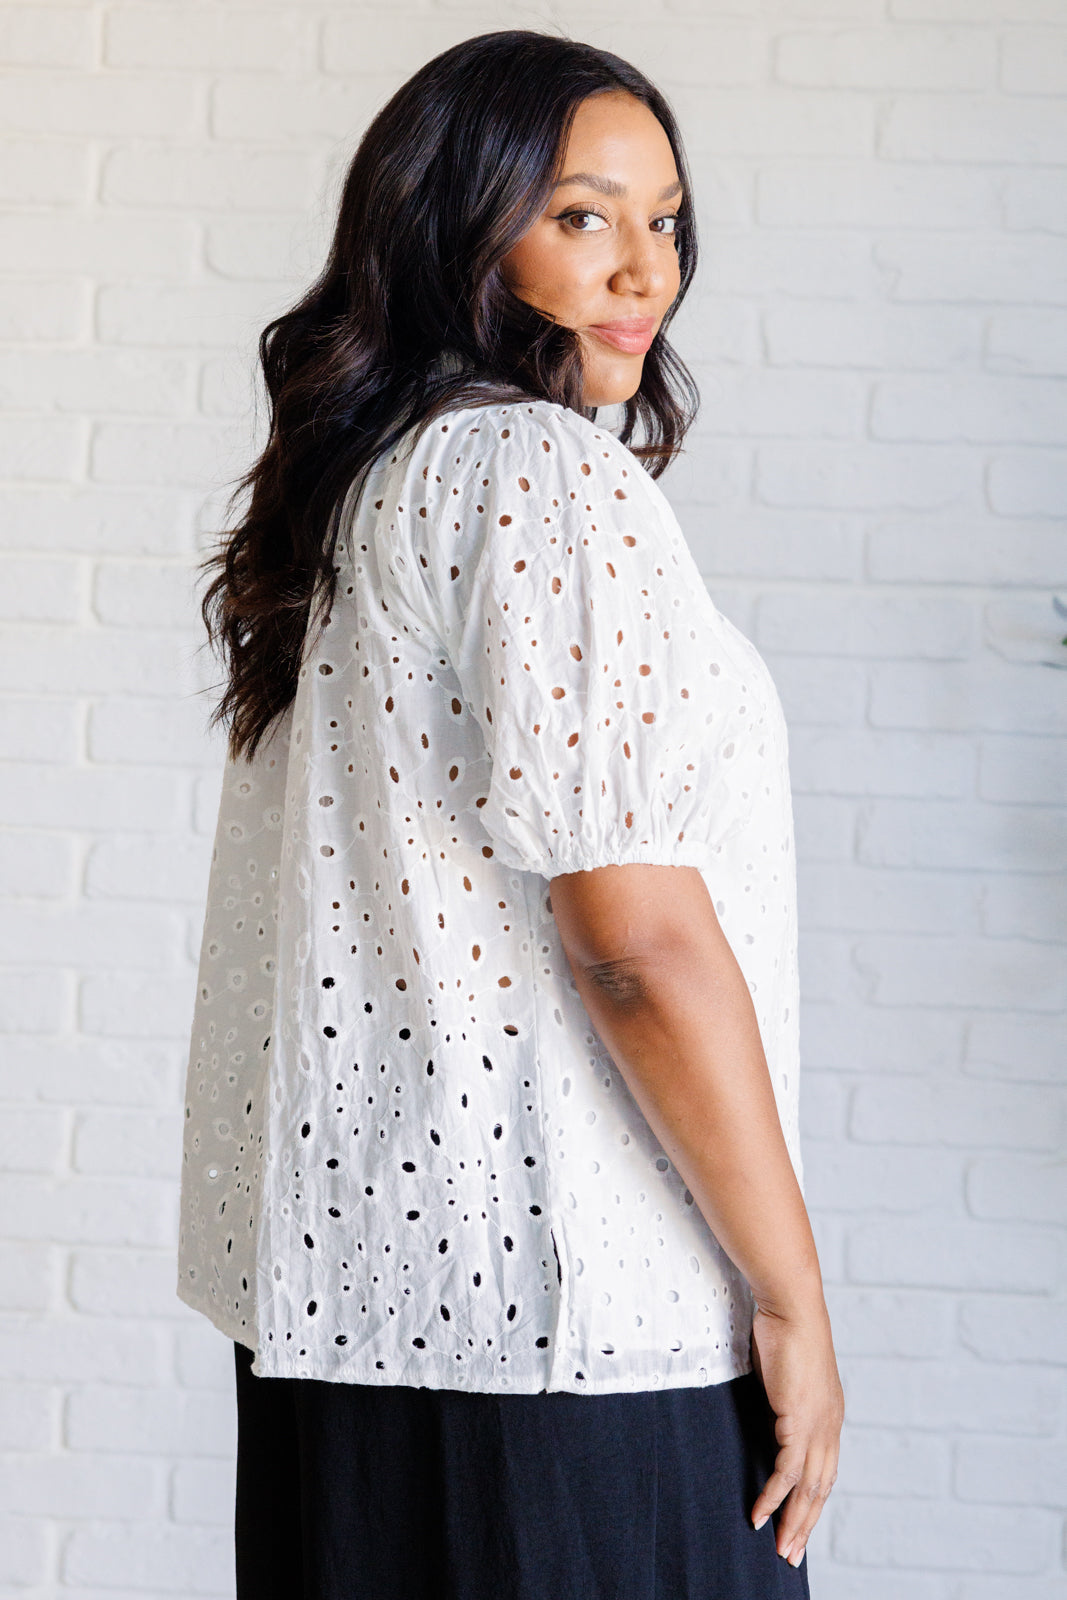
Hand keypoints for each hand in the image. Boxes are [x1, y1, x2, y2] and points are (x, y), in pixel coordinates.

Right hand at [748, 1301, 843, 1567]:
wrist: (792, 1306)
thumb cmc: (785, 1330)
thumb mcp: (786, 1372)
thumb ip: (782, 1397)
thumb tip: (769, 1409)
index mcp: (829, 1415)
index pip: (824, 1470)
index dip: (812, 1501)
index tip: (799, 1524)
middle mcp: (830, 1426)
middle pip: (821, 1488)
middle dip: (806, 1524)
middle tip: (791, 1554)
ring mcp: (818, 1426)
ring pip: (808, 1488)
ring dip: (793, 1522)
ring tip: (780, 1548)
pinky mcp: (799, 1421)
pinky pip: (786, 1472)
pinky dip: (773, 1497)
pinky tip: (760, 1513)